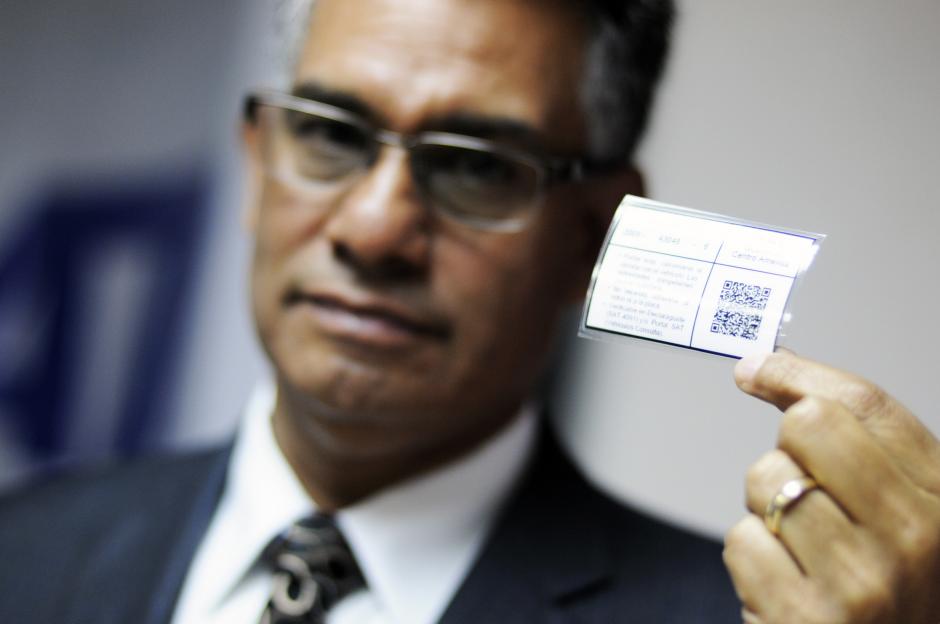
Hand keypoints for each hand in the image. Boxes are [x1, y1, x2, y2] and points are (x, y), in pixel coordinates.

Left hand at [723, 350, 939, 622]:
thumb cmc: (892, 592)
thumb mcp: (902, 509)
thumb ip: (857, 443)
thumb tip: (769, 367)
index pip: (865, 404)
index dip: (797, 373)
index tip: (758, 369)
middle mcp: (914, 537)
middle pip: (807, 426)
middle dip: (789, 451)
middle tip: (805, 493)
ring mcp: (860, 582)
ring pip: (766, 481)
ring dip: (767, 510)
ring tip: (803, 550)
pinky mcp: (803, 618)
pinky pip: (742, 541)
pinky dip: (753, 558)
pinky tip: (789, 583)